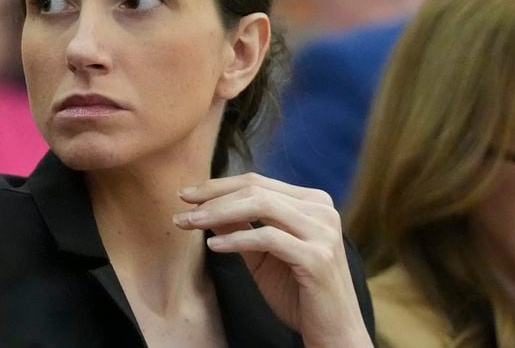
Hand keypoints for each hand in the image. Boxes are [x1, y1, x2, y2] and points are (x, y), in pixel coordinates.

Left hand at [173, 173, 371, 347]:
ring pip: (261, 206)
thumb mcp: (261, 255)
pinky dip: (236, 240)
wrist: (333, 332)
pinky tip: (213, 246)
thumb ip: (239, 227)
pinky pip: (268, 238)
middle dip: (213, 196)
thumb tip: (204, 206)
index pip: (257, 182)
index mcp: (311, 202)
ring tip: (190, 222)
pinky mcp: (318, 256)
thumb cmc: (297, 292)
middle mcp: (321, 209)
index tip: (185, 194)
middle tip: (181, 207)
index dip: (217, 185)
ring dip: (218, 213)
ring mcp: (322, 231)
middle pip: (256, 189)